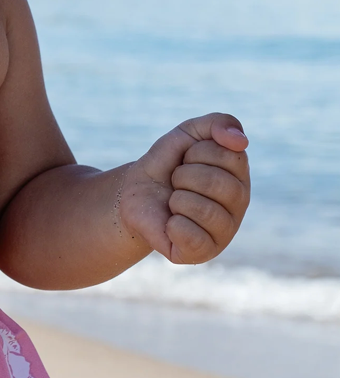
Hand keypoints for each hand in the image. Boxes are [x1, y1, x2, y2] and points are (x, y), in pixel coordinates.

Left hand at [118, 113, 249, 263]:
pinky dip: (173, 225)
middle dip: (185, 175)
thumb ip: (217, 124)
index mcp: (240, 177)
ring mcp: (224, 233)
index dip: (197, 152)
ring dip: (177, 199)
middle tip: (177, 181)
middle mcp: (239, 207)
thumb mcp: (187, 134)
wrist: (135, 192)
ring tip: (174, 202)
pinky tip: (172, 223)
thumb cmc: (166, 164)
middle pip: (218, 183)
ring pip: (204, 209)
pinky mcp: (203, 253)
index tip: (188, 159)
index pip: (229, 155)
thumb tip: (241, 141)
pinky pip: (191, 237)